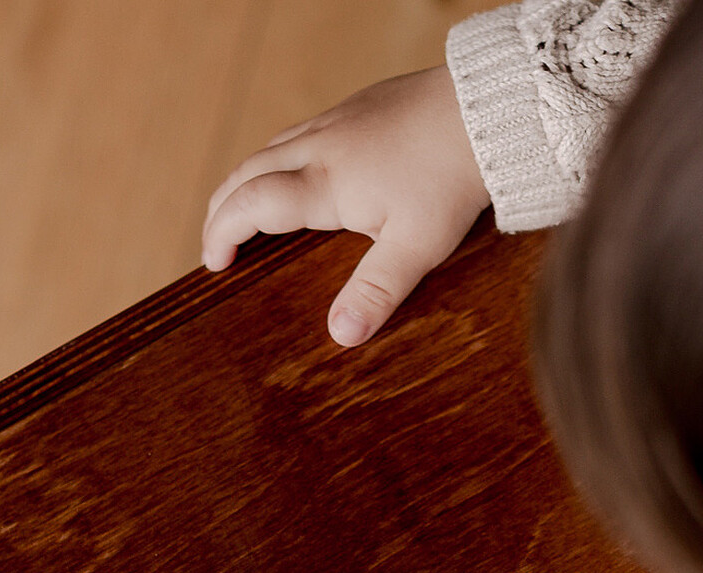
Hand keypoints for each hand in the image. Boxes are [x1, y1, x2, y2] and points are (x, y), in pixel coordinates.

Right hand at [202, 66, 488, 346]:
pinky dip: (277, 159)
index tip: (214, 261)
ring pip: (270, 148)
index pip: (251, 205)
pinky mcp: (358, 106)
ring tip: (242, 208)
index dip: (223, 232)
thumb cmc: (452, 176)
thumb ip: (376, 291)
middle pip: (248, 170)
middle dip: (222, 206)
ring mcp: (338, 120)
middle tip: (214, 239)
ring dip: (246, 180)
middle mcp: (321, 145)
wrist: (488, 106)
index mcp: (326, 183)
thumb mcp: (416, 246)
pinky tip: (294, 173)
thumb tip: (340, 335)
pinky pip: (299, 133)